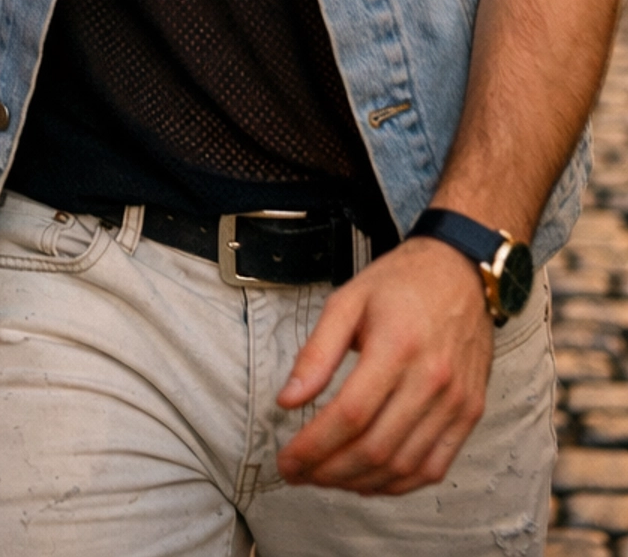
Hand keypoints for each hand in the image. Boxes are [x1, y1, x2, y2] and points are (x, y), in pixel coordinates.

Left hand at [275, 238, 493, 496]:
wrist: (461, 272)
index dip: (314, 446)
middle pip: (375, 448)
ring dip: (359, 482)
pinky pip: (434, 468)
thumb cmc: (401, 284)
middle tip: (299, 473)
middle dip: (329, 471)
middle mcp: (432, 379)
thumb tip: (288, 400)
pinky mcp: (471, 414)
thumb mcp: (347, 301)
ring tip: (326, 478)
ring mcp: (456, 402)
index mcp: (397, 346)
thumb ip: (316, 352)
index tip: (286, 459)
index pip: (350, 415)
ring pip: (403, 466)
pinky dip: (398, 484)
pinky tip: (369, 479)